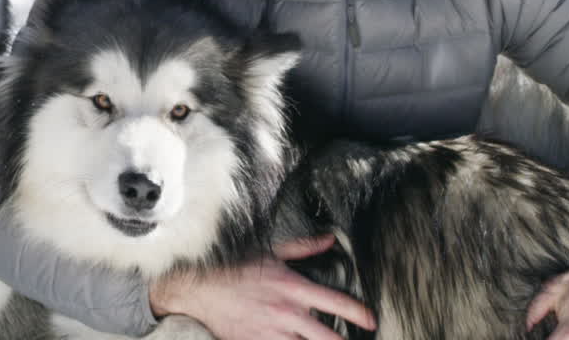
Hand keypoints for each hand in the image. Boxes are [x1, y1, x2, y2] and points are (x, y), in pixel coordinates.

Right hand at [149, 234, 375, 339]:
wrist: (197, 287)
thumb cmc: (233, 268)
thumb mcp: (270, 252)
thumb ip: (303, 247)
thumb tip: (329, 239)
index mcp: (293, 288)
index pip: (338, 303)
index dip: (360, 315)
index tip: (371, 321)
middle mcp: (287, 314)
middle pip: (329, 339)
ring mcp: (272, 333)